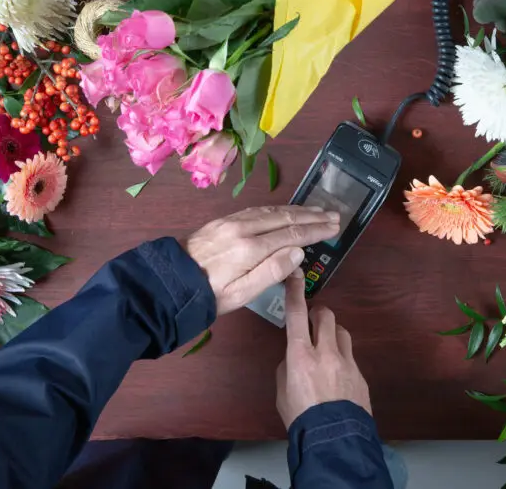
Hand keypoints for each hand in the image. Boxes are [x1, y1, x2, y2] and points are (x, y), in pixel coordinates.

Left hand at [186, 205, 338, 314]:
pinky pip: (257, 210)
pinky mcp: (224, 221)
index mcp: (250, 248)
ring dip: (297, 210)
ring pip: (272, 211)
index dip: (315, 230)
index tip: (334, 227)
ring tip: (316, 211)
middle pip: (285, 218)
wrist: (170, 282)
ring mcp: (232, 222)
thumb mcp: (242, 294)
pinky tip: (285, 211)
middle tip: (334, 215)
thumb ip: (271, 272)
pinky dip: (277, 209)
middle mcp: (243, 229)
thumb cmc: (210, 296)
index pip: (292, 234)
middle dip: (312, 216)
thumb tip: (298, 251)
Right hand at [276, 271, 371, 427]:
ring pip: (342, 332)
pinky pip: (350, 357)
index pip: (297, 314)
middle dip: (319, 314)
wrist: (334, 440)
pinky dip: (341, 360)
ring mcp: (347, 362)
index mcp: (300, 355)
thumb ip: (289, 366)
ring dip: (333, 334)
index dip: (295, 292)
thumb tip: (296, 357)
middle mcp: (326, 352)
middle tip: (313, 322)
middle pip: (326, 316)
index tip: (295, 274)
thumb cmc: (300, 416)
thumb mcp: (283, 390)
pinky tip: (336, 378)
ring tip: (325, 349)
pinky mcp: (360, 374)